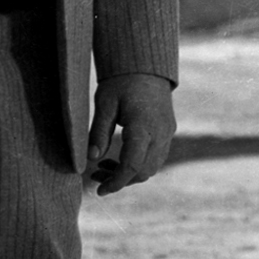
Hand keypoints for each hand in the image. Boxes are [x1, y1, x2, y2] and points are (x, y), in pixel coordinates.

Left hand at [88, 71, 175, 194]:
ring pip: (152, 167)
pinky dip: (139, 164)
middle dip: (121, 180)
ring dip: (130, 174)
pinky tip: (119, 158)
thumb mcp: (104, 104)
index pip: (133, 165)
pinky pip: (156, 157)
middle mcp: (161, 133)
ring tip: (103, 168)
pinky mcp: (167, 132)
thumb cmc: (121, 82)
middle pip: (144, 172)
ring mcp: (167, 133)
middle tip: (95, 178)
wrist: (147, 66)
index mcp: (144, 126)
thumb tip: (90, 159)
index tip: (99, 191)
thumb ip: (98, 132)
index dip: (116, 182)